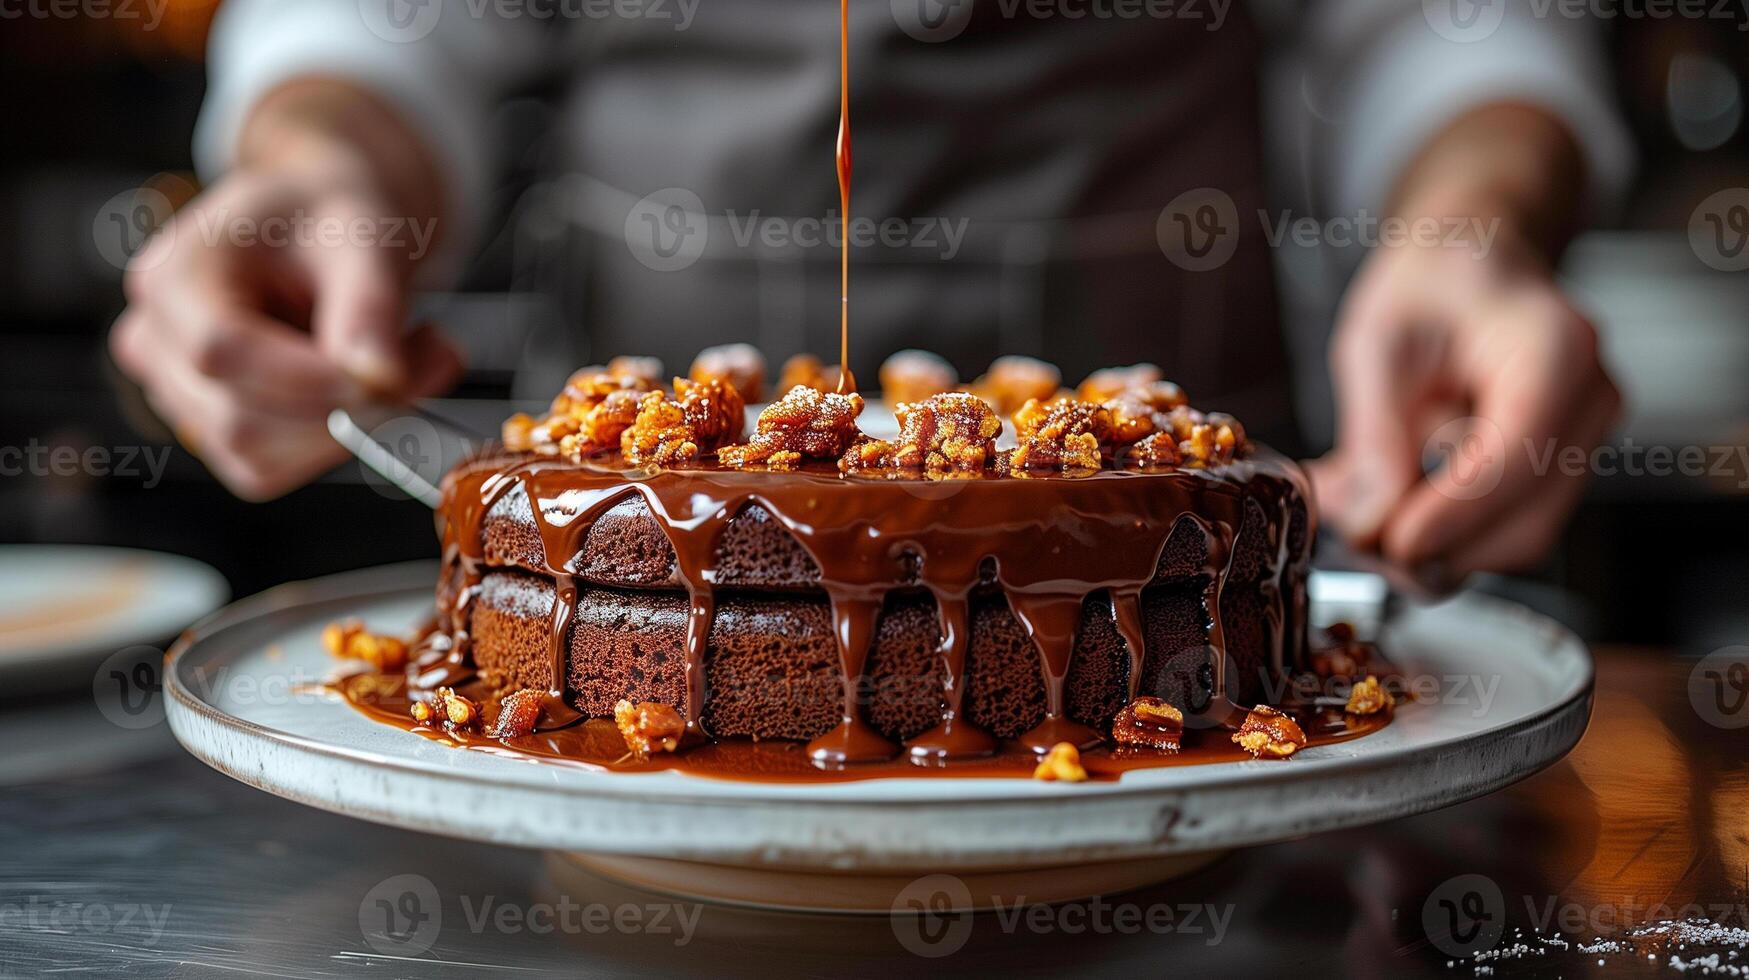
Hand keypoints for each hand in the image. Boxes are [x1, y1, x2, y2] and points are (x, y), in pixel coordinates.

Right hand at [109, 168, 462, 499]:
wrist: (321, 230)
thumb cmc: (327, 218)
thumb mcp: (361, 235)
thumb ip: (368, 306)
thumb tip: (380, 381)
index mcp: (174, 275)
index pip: (221, 351)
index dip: (308, 379)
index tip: (388, 376)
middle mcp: (156, 341)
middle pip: (240, 419)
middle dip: (347, 408)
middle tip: (435, 354)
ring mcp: (177, 393)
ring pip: (260, 457)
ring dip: (352, 429)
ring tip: (413, 359)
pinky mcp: (213, 430)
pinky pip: (271, 470)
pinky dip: (335, 444)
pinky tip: (371, 390)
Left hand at [1307, 233, 1621, 582]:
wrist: (1475, 264)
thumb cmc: (1432, 283)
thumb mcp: (1376, 341)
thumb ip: (1374, 434)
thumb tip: (1372, 523)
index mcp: (1554, 347)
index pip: (1516, 454)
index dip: (1454, 513)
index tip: (1392, 542)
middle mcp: (1589, 398)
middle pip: (1528, 518)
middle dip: (1440, 547)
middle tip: (1358, 542)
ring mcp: (1585, 436)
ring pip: (1521, 536)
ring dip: (1440, 550)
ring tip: (1364, 519)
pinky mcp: (1562, 465)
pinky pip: (1511, 525)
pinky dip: (1450, 535)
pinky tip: (1394, 509)